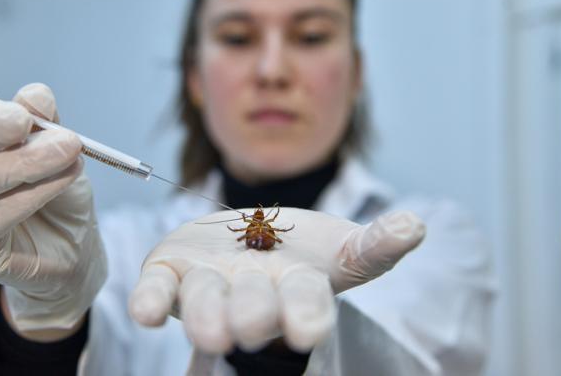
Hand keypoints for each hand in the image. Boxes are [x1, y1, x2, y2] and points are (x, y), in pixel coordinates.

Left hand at [128, 207, 423, 352]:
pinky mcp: (171, 270)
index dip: (306, 317)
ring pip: (204, 300)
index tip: (307, 334)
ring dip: (204, 313)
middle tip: (246, 327)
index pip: (306, 304)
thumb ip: (373, 245)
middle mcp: (249, 293)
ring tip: (209, 331)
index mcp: (294, 288)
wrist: (244, 239)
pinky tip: (145, 313)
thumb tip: (415, 227)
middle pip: (252, 306)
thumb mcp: (339, 247)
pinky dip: (150, 300)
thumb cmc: (297, 251)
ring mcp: (207, 284)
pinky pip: (158, 289)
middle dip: (251, 314)